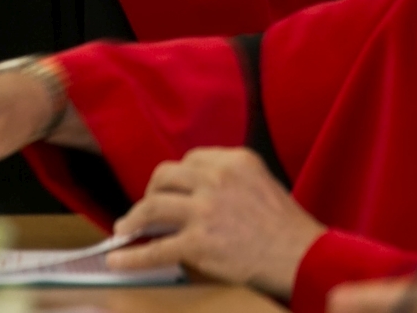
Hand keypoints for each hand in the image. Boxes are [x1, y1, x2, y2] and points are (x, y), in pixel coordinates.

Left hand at [108, 148, 323, 297]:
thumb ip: (231, 179)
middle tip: (145, 208)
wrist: (299, 255)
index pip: (191, 159)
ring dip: (132, 219)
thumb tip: (198, 191)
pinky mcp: (197, 244)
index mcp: (235, 160)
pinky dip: (131, 255)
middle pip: (166, 176)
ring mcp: (205, 211)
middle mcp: (216, 179)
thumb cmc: (286, 225)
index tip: (170, 189)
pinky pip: (155, 249)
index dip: (177, 177)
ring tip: (124, 229)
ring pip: (152, 206)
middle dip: (150, 191)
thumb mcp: (262, 183)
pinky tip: (117, 258)